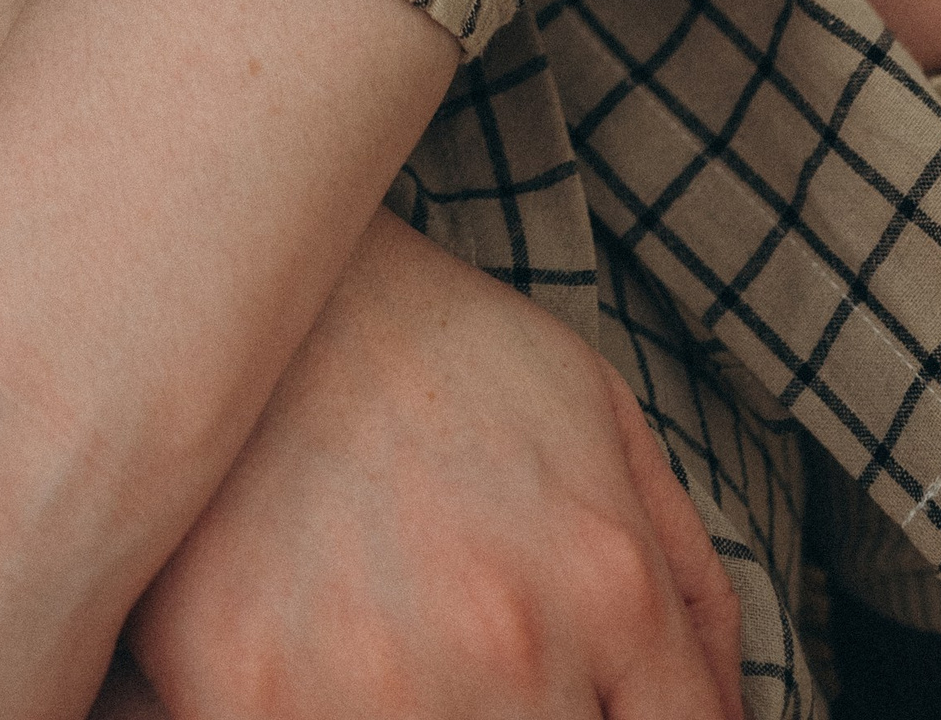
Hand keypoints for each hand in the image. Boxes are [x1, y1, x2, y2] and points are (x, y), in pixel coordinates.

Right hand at [123, 214, 743, 719]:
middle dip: (540, 716)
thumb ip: (690, 590)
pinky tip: (318, 672)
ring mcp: (380, 685)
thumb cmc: (432, 345)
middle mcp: (512, 648)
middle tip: (486, 663)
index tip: (588, 699)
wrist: (253, 266)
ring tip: (402, 657)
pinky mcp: (250, 695)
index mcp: (609, 586)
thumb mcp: (602, 419)